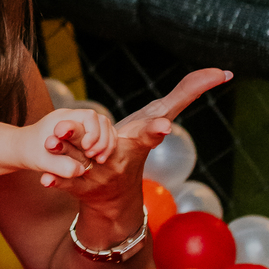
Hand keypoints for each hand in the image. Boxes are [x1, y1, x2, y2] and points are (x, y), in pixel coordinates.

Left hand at [24, 107, 116, 185]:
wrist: (23, 149)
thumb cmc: (31, 154)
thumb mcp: (43, 162)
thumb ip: (59, 166)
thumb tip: (79, 171)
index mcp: (61, 119)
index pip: (88, 117)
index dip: (93, 133)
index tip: (86, 149)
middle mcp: (72, 117)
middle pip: (99, 120)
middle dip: (101, 140)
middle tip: (92, 157)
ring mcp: (79, 123)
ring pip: (104, 126)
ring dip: (105, 143)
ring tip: (98, 160)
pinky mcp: (84, 131)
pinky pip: (103, 134)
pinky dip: (105, 146)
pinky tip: (99, 159)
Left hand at [56, 68, 231, 216]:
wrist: (115, 196)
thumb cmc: (137, 145)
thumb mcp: (159, 118)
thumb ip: (187, 93)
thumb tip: (223, 72)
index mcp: (139, 143)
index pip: (151, 134)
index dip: (157, 129)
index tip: (164, 127)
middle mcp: (119, 160)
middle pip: (107, 145)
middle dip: (97, 138)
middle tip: (92, 136)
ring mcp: (97, 175)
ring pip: (78, 160)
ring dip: (66, 152)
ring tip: (54, 139)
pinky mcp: (77, 185)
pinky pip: (63, 181)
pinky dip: (54, 181)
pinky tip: (45, 179)